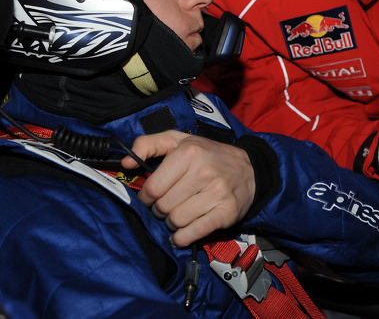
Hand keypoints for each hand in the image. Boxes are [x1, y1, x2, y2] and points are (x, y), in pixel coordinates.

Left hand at [121, 130, 255, 246]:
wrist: (251, 170)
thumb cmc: (210, 155)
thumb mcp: (180, 140)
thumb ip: (148, 144)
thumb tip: (127, 163)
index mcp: (190, 152)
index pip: (153, 187)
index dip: (147, 196)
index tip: (152, 196)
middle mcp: (204, 171)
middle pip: (163, 206)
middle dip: (160, 209)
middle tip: (168, 203)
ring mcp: (217, 193)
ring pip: (176, 220)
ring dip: (172, 222)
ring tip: (179, 213)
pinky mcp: (226, 212)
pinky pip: (194, 232)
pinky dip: (182, 237)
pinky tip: (181, 234)